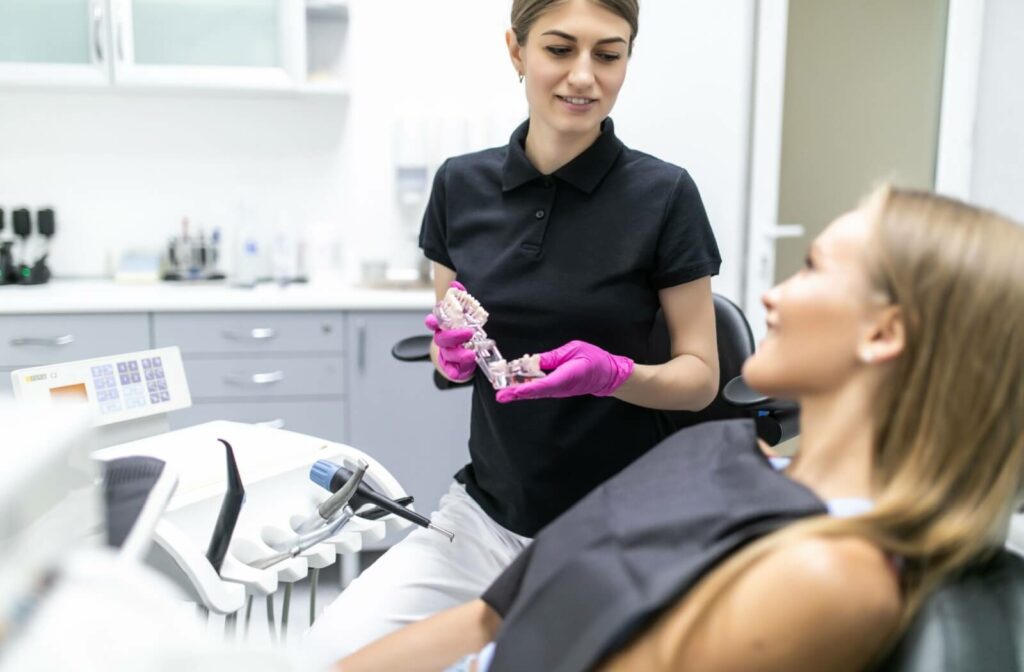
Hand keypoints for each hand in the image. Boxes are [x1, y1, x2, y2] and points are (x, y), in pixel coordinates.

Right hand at [425, 280, 476, 381]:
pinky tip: (457, 373)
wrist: (462, 355)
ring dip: (458, 355)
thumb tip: (456, 283)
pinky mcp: (452, 367)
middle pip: (443, 339)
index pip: (434, 322)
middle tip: (468, 332)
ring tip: (470, 354)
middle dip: (454, 336)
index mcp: (443, 327)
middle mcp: (442, 341)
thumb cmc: (462, 331)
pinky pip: (451, 370)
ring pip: (449, 354)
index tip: (432, 320)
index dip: (432, 321)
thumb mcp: (463, 314)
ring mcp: (446, 355)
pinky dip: (453, 372)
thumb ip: (459, 298)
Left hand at [495, 340, 633, 401]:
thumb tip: (534, 360)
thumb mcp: (574, 350)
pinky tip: (513, 388)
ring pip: (536, 392)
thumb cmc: (594, 360)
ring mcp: (558, 390)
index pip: (546, 383)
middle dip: (517, 393)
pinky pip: (540, 390)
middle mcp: (561, 387)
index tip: (516, 390)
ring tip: (502, 394)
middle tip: (501, 396)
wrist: (607, 375)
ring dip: (519, 392)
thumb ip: (553, 357)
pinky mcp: (556, 389)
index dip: (529, 387)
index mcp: (568, 376)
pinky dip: (526, 389)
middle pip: (537, 391)